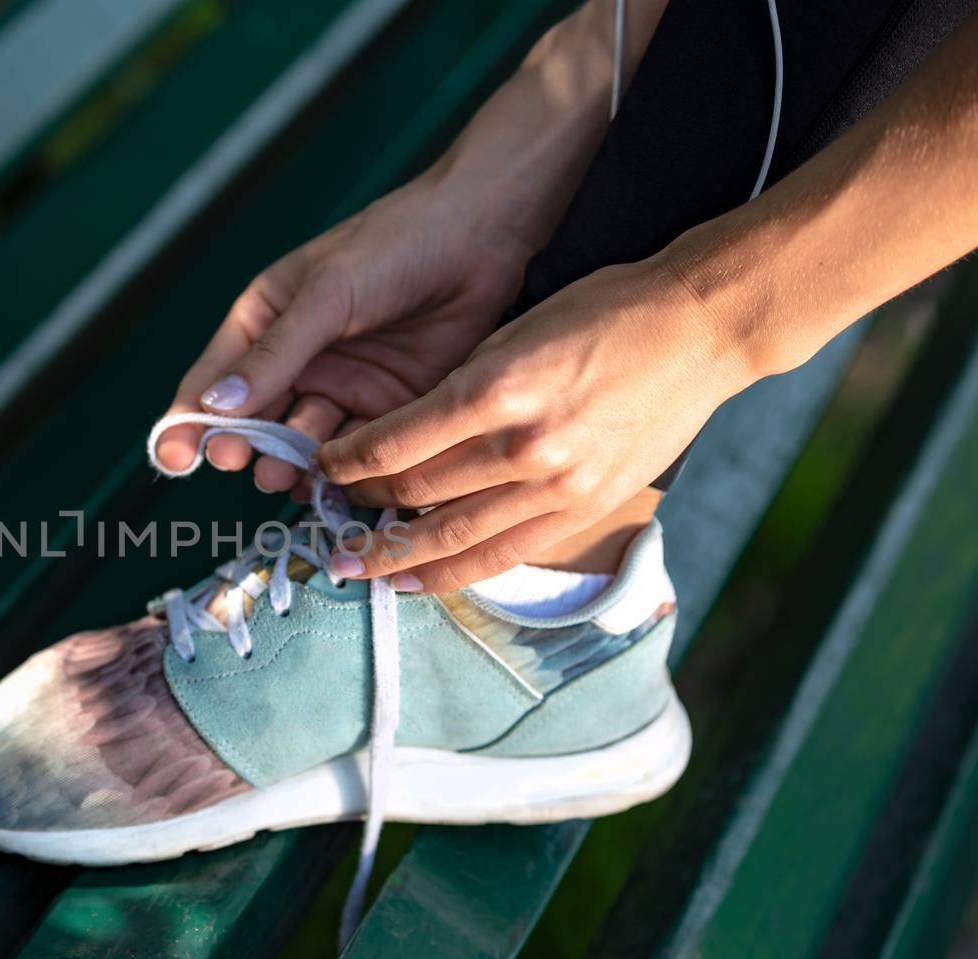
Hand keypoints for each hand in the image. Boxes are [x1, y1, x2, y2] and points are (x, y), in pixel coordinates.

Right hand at [153, 178, 532, 493]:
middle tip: (244, 465)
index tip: (174, 458)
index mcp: (266, 322)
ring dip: (293, 464)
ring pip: (303, 443)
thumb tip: (212, 408)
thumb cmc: (396, 243)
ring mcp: (343, 387)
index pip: (213, 380)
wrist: (484, 234)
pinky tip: (336, 485)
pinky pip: (357, 451)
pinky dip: (345, 472)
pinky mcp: (389, 408)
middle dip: (247, 448)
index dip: (189, 421)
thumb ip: (275, 354)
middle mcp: (298, 360)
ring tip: (288, 478)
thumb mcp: (326, 294)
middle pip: (256, 421)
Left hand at [318, 258, 759, 589]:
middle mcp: (521, 444)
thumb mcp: (514, 330)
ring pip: (451, 536)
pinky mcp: (585, 508)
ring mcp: (556, 484)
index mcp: (495, 387)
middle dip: (361, 507)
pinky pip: (503, 554)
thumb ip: (461, 387)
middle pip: (414, 490)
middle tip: (325, 516)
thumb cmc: (604, 311)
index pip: (395, 442)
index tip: (323, 465)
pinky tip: (415, 582)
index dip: (347, 462)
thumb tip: (404, 435)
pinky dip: (452, 572)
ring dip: (392, 557)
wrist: (700, 327)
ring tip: (350, 568)